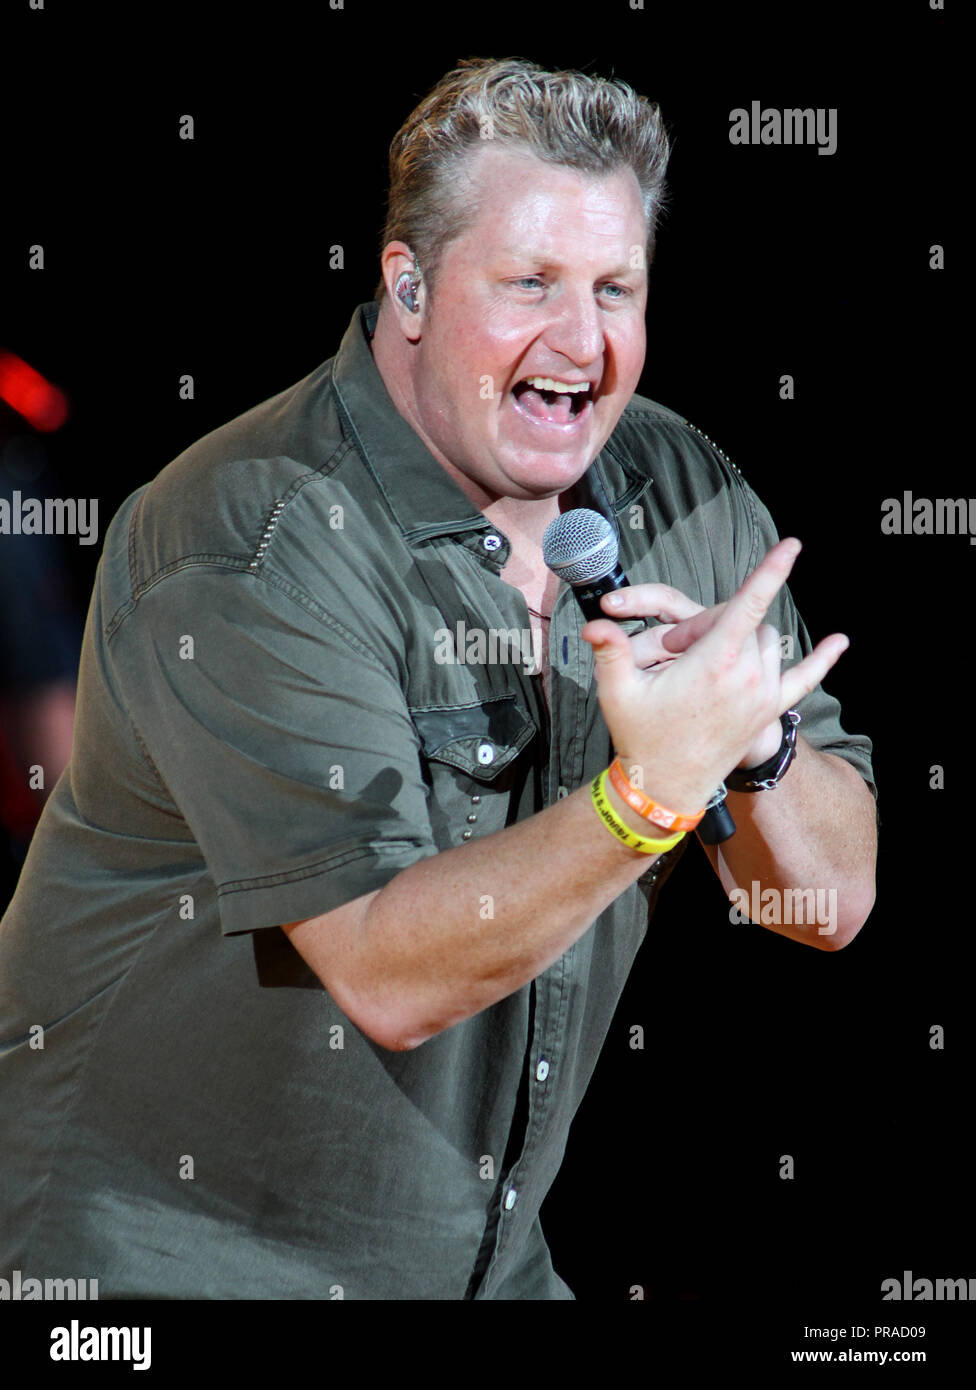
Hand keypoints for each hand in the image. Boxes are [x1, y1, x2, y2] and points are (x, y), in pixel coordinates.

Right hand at [581, 539, 848, 811]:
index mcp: (713, 663)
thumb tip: (594, 625)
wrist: (666, 786)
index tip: (791, 545)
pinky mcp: (770, 710)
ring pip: (767, 640)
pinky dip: (822, 659)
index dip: (770, 571)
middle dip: (710, 624)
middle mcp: (746, 675)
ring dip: (743, 638)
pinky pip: (805, 678)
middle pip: (743, 620)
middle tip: (674, 651)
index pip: (747, 604)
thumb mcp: (618, 692)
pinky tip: (840, 641)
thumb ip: (610, 651)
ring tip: (705, 662)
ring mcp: (763, 694)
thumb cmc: (642, 737)